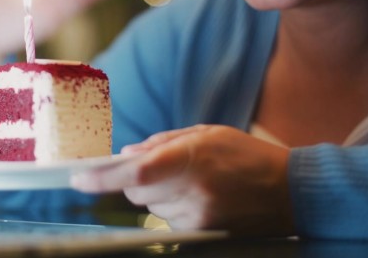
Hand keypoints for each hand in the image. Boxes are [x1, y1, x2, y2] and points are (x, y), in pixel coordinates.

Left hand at [71, 125, 293, 235]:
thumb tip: (125, 155)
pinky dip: (173, 208)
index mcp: (191, 158)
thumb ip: (161, 143)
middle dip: (135, 180)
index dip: (102, 178)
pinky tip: (201, 197)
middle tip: (159, 169)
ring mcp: (197, 216)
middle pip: (136, 192)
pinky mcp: (203, 232)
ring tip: (192, 182)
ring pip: (151, 207)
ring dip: (158, 194)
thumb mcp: (206, 134)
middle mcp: (191, 190)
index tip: (77, 178)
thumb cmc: (246, 156)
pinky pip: (168, 220)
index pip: (135, 173)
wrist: (291, 193)